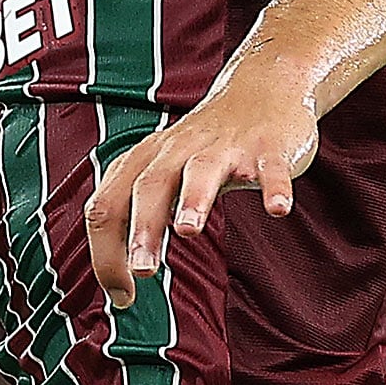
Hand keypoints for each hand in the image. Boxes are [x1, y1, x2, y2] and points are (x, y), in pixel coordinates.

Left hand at [87, 67, 320, 294]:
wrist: (262, 89)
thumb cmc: (204, 146)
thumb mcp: (161, 171)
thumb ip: (139, 216)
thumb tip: (118, 281)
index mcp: (145, 161)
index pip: (109, 205)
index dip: (107, 252)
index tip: (122, 295)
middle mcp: (178, 151)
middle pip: (149, 187)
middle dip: (142, 228)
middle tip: (142, 271)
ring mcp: (223, 148)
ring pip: (201, 171)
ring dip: (192, 199)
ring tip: (187, 232)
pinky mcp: (266, 148)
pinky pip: (270, 168)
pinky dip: (274, 187)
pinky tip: (278, 210)